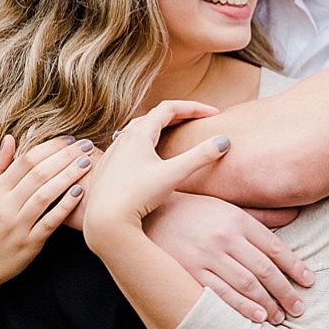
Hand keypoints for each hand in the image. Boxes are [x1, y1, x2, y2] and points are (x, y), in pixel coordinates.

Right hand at [0, 134, 93, 309]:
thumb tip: (10, 138)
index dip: (50, 147)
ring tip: (87, 163)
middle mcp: (5, 206)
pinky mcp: (29, 244)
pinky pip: (49, 222)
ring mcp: (17, 226)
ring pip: (45, 195)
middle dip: (65, 156)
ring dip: (69, 176)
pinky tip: (79, 193)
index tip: (69, 139)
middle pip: (39, 174)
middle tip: (86, 145)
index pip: (26, 161)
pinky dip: (64, 206)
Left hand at [82, 102, 232, 246]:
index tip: (213, 113)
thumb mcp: (173, 175)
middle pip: (153, 116)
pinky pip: (127, 146)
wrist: (104, 221)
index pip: (169, 108)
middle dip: (178, 114)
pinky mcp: (107, 169)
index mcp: (138, 134)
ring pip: (137, 131)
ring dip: (159, 127)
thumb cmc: (137, 196)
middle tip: (197, 120)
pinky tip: (148, 157)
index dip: (193, 107)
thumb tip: (224, 141)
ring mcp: (113, 154)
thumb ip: (200, 156)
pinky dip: (144, 143)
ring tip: (174, 134)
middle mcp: (123, 139)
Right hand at [145, 193, 311, 324]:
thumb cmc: (194, 210)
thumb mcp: (228, 206)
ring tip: (280, 317)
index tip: (309, 282)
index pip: (274, 247)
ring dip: (267, 304)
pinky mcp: (189, 272)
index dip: (295, 267)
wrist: (148, 213)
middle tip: (299, 308)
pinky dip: (241, 308)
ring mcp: (206, 256)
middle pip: (264, 270)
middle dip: (285, 291)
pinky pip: (220, 294)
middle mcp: (224, 237)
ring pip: (246, 285)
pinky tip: (256, 318)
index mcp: (237, 220)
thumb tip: (296, 212)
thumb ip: (261, 215)